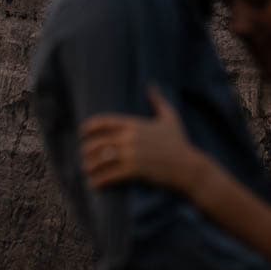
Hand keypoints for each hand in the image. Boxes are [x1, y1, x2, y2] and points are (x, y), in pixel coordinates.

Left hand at [80, 85, 203, 191]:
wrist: (188, 167)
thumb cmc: (179, 142)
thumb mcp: (171, 118)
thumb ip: (158, 101)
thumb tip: (151, 85)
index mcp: (135, 124)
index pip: (104, 122)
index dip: (89, 127)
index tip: (82, 132)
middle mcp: (130, 138)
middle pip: (98, 143)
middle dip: (87, 150)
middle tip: (83, 155)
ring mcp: (131, 155)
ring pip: (101, 160)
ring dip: (90, 166)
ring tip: (86, 171)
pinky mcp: (134, 171)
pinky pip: (109, 175)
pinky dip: (99, 181)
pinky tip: (94, 184)